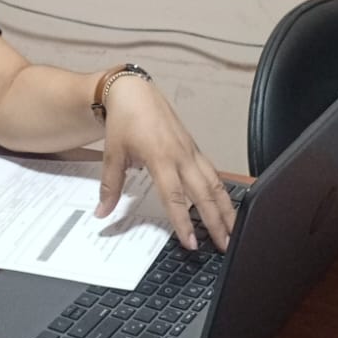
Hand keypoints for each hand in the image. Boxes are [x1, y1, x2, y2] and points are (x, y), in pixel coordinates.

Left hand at [95, 77, 235, 252]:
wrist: (134, 92)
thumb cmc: (125, 120)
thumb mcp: (112, 154)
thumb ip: (110, 186)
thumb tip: (102, 212)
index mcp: (160, 158)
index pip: (175, 197)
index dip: (184, 222)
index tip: (191, 242)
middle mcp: (181, 156)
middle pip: (204, 194)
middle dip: (217, 221)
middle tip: (225, 245)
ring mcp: (191, 152)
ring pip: (216, 183)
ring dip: (227, 208)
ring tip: (234, 230)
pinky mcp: (195, 148)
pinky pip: (213, 173)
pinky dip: (223, 191)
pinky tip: (228, 205)